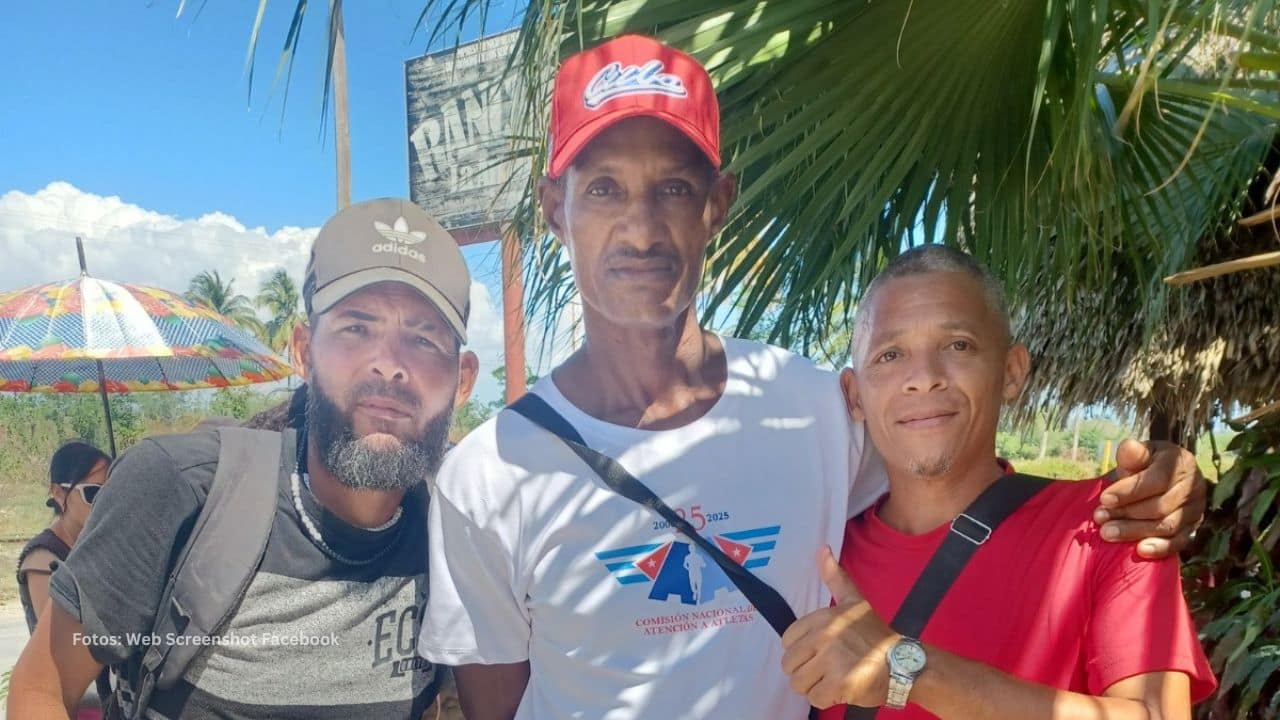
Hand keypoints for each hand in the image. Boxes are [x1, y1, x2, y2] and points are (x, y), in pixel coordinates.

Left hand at [782, 547, 897, 708]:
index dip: (802, 651)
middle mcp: (824, 637)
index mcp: (822, 618)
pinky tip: (841, 690)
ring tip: (834, 679)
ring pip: (799, 684)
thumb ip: (834, 577)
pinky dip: (826, 699)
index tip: (822, 652)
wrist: (904, 664)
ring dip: (814, 687)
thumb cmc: (875, 635)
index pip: (787, 642)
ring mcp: (832, 661)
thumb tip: (822, 548)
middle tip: (828, 669)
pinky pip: (815, 698)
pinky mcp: (840, 684)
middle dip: (806, 671)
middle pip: (789, 665)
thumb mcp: (854, 600)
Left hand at [1093, 439, 1206, 558]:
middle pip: (1161, 505)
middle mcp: (1195, 487)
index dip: (1129, 491)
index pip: (1157, 480)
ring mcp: (1197, 509)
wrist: (1159, 479)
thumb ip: (1133, 454)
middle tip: (1099, 517)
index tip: (1104, 499)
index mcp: (1182, 463)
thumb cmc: (1145, 465)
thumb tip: (1129, 447)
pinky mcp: (1193, 529)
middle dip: (1127, 513)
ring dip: (1135, 531)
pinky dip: (1160, 548)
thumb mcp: (1139, 454)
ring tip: (1107, 532)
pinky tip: (1139, 550)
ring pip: (1167, 525)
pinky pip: (1179, 542)